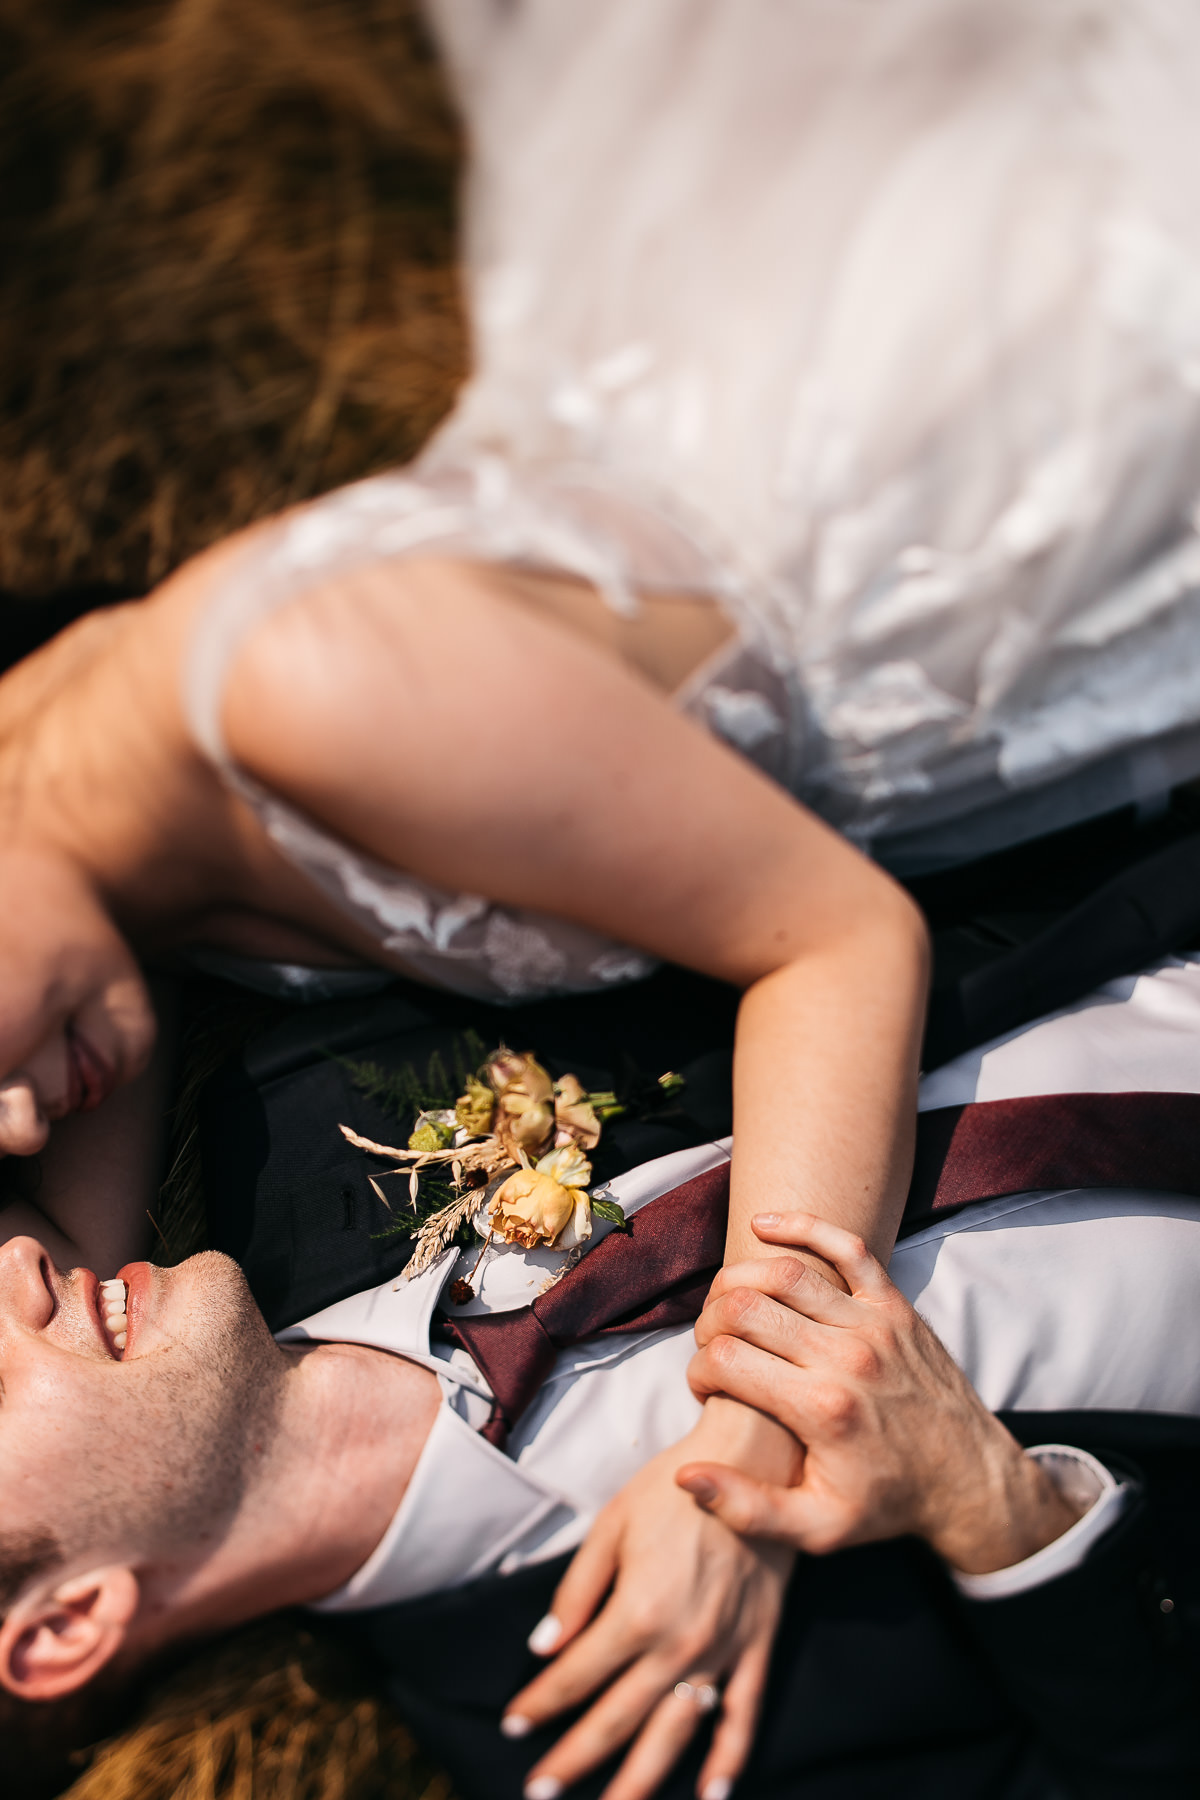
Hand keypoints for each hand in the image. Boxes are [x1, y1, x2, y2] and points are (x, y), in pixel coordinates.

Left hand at [502, 1415, 792, 1799]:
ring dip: (641, 1780)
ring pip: (676, 1733)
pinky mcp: (757, 1644)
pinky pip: (744, 1714)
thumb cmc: (672, 1486)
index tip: (513, 1724)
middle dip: (575, 1758)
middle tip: (539, 1791)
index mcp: (638, 1612)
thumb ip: (578, 1591)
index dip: (540, 1703)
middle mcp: (680, 1643)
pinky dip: (729, 1757)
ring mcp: (722, 1650)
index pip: (575, 1675)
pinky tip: (712, 1794)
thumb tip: (544, 1647)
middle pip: (618, 1719)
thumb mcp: (611, 1525)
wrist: (753, 1459)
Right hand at [677, 1213, 1082, 1573]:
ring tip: (727, 1305)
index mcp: (821, 1410)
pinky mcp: (894, 1305)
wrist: (968, 1481)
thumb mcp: (817, 1529)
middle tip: (712, 1346)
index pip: (726, 1360)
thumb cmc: (886, 1504)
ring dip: (739, 1279)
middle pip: (746, 1307)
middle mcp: (847, 1357)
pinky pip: (846, 1247)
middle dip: (710, 1322)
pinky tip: (764, 1227)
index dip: (699, 1370)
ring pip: (786, 1272)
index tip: (705, 1389)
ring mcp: (874, 1324)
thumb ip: (747, 1508)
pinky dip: (802, 1226)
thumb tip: (687, 1477)